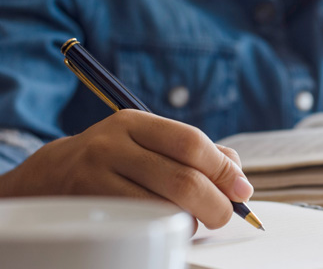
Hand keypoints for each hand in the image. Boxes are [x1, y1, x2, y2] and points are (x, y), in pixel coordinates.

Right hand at [0, 110, 252, 229]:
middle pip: (182, 179)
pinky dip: (167, 229)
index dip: (223, 169)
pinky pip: (142, 226)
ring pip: (163, 208)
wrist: (51, 177)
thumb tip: (239, 179)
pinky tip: (170, 226)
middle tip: (227, 215)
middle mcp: (111, 146)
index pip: (191, 142)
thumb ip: (197, 153)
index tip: (242, 190)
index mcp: (134, 122)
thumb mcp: (149, 142)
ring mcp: (95, 179)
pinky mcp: (88, 210)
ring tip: (195, 219)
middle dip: (216, 203)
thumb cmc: (117, 161)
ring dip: (192, 219)